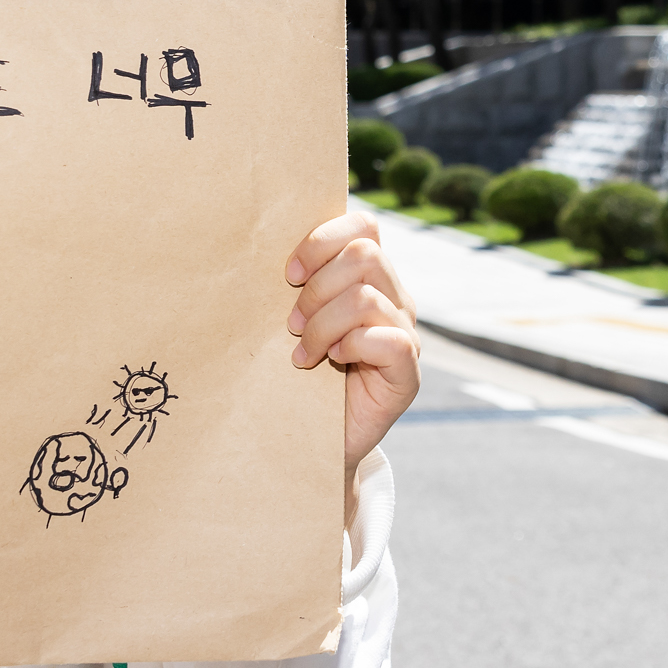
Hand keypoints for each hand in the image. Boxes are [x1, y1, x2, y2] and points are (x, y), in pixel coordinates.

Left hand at [285, 212, 418, 477]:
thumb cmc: (294, 374)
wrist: (309, 441)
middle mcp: (394, 299)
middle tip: (292, 325)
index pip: (364, 226)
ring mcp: (405, 334)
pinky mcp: (407, 373)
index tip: (290, 273)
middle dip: (316, 288)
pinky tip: (331, 363)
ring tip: (303, 353)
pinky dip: (351, 347)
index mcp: (369, 278)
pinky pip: (390, 340)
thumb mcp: (293, 320)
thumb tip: (259, 247)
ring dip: (323, 325)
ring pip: (366, 297)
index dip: (323, 239)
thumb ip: (296, 285)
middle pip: (364, 255)